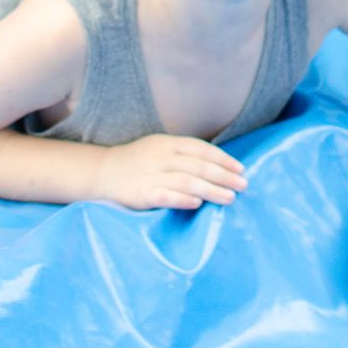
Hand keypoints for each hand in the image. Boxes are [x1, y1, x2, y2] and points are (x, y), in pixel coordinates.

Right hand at [95, 134, 247, 210]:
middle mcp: (162, 157)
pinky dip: (183, 199)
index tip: (241, 170)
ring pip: (187, 181)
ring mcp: (151, 174)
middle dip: (224, 176)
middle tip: (244, 186)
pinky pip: (165, 195)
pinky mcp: (142, 193)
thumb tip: (218, 166)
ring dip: (211, 190)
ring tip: (230, 198)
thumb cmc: (138, 161)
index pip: (202, 149)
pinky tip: (198, 203)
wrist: (103, 171)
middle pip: (199, 166)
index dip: (223, 159)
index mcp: (168, 143)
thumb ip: (185, 155)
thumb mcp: (160, 148)